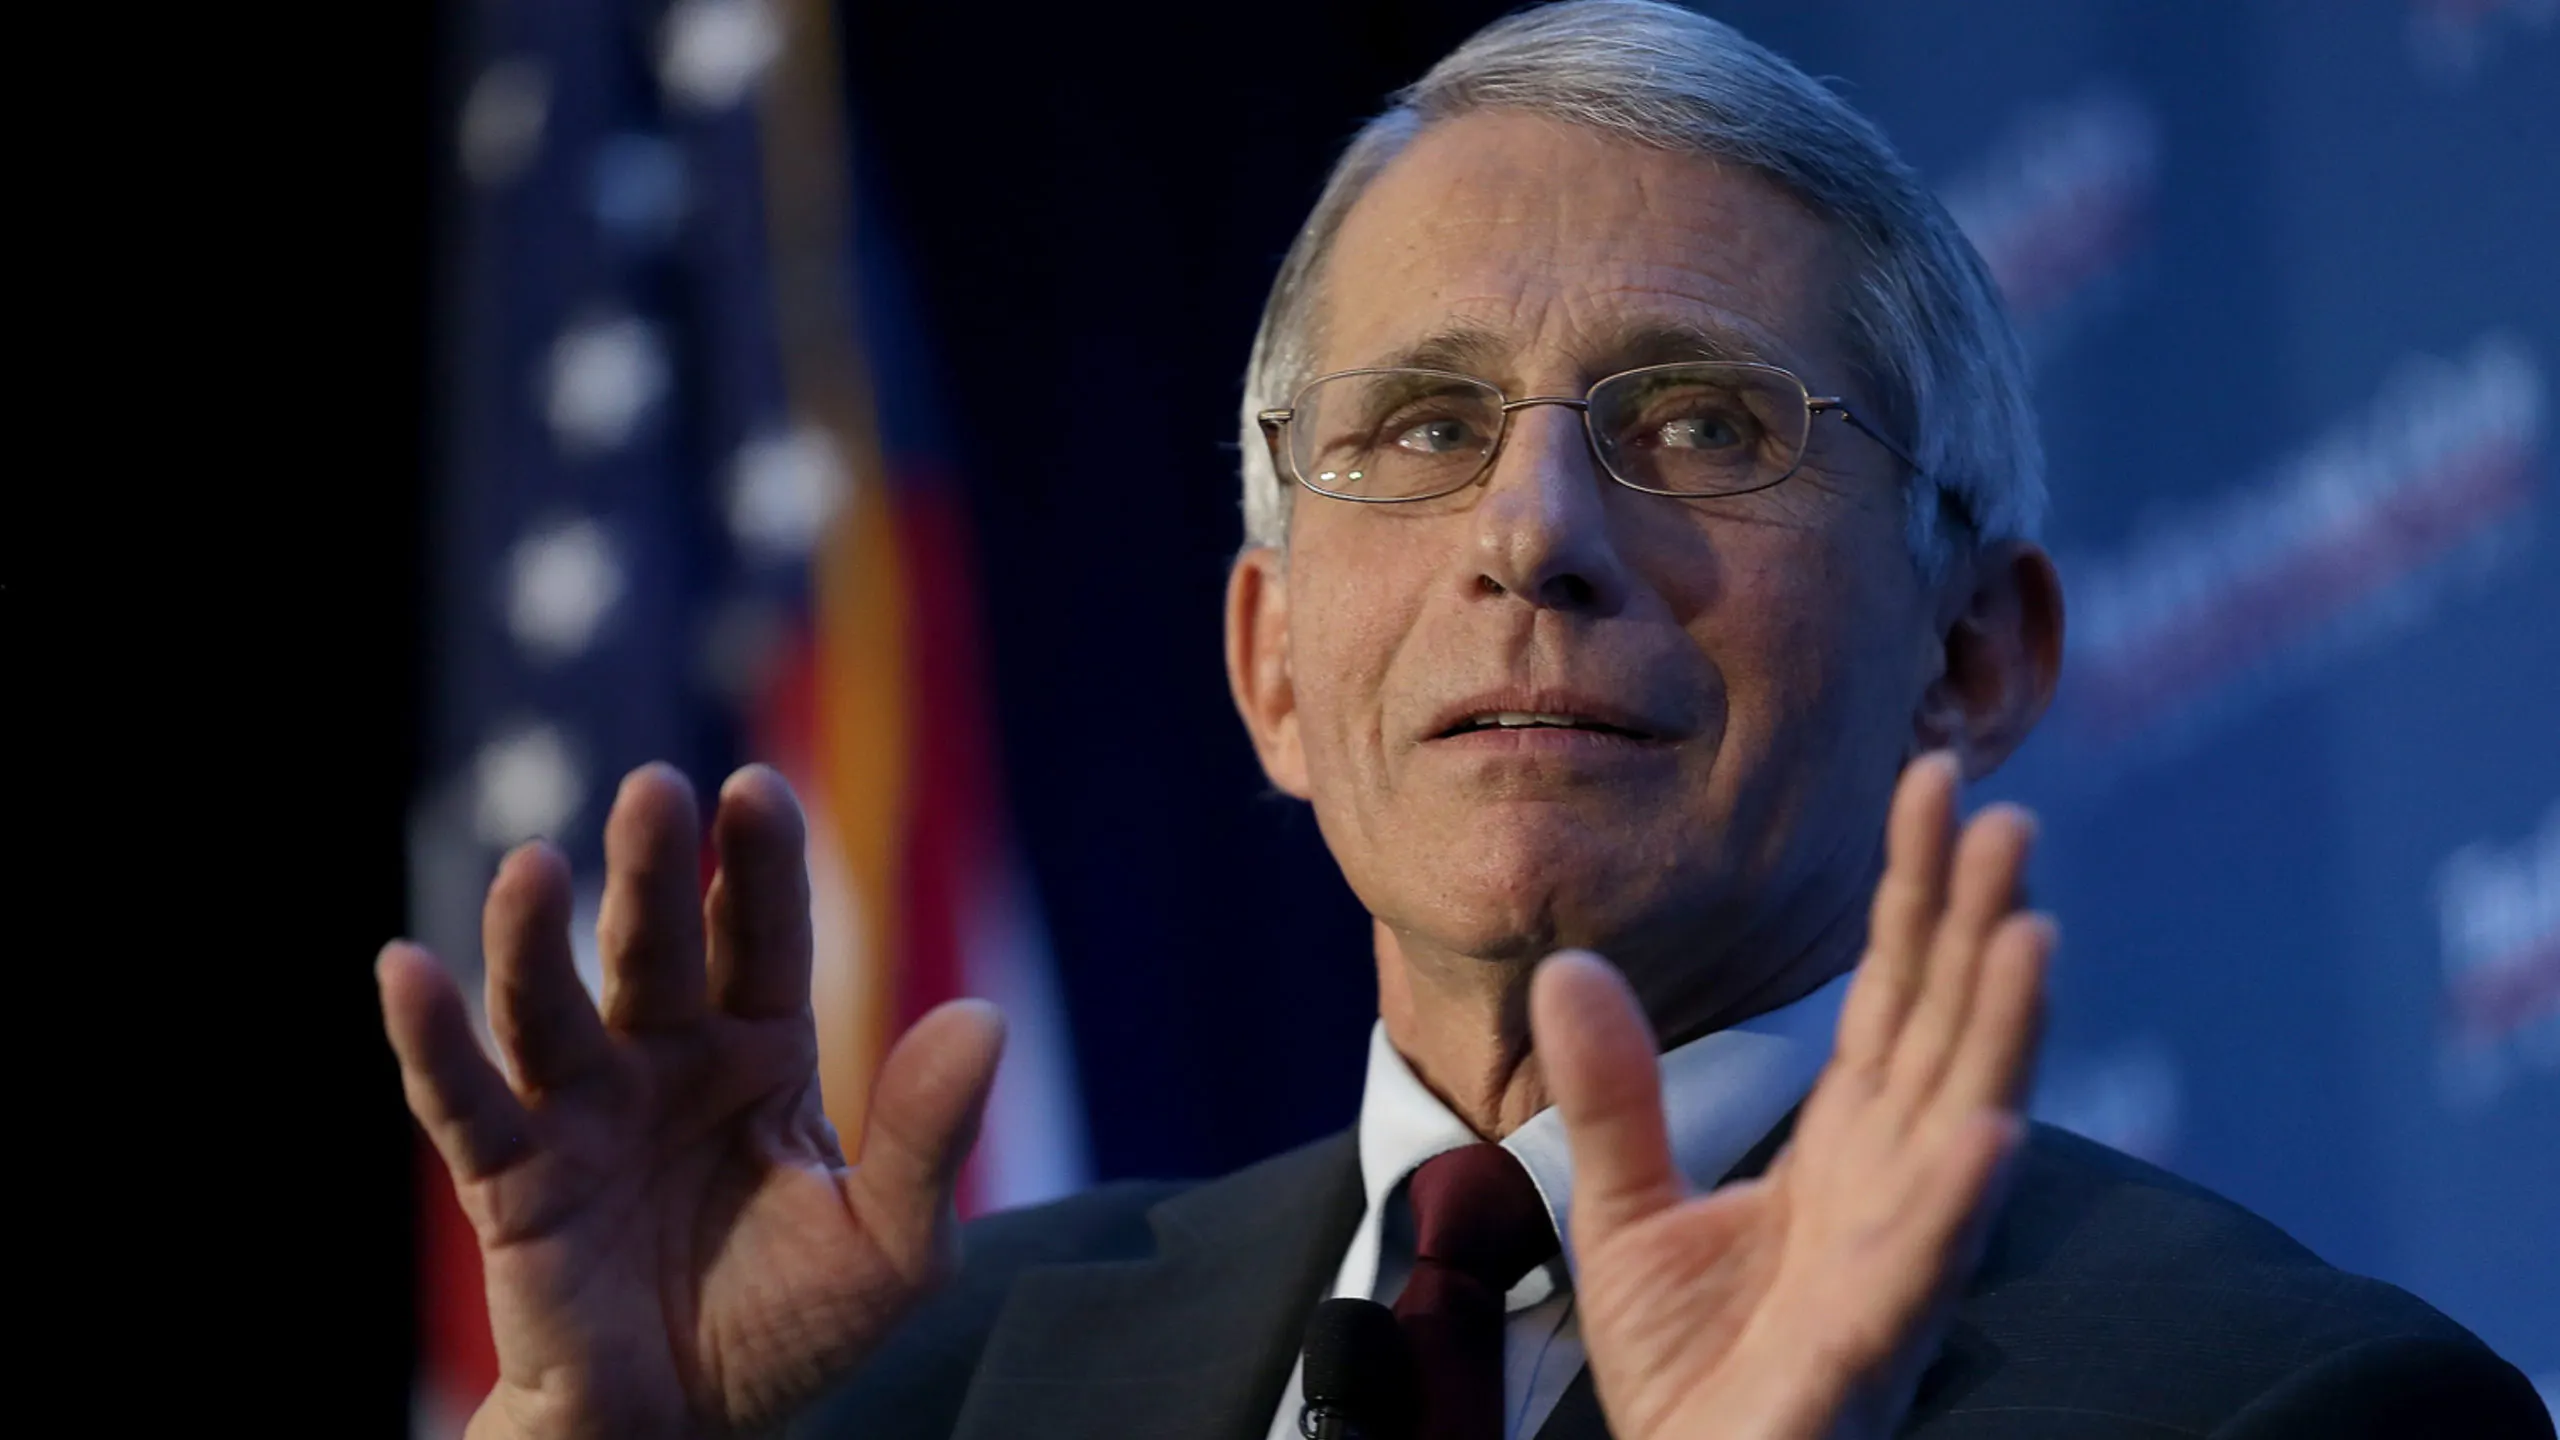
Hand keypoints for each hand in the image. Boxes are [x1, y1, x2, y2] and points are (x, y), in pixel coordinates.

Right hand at [379, 764, 1003, 1439]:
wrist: (691, 1431)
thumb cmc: (793, 1325)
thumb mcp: (890, 1243)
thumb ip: (927, 1135)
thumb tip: (986, 1018)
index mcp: (763, 1051)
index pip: (765, 938)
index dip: (759, 866)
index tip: (756, 788)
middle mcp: (668, 1058)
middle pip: (659, 947)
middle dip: (653, 871)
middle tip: (654, 788)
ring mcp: (585, 1111)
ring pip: (553, 1007)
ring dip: (535, 938)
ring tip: (532, 868)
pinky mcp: (514, 1180)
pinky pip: (468, 1103)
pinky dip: (432, 1041)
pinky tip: (405, 969)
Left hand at [1532, 751, 2049, 1439]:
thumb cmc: (1689, 1373)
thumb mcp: (1627, 1209)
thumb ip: (1615, 1091)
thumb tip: (1569, 965)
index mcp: (1845, 1153)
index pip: (1891, 997)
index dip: (1916, 894)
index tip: (1930, 779)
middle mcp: (1893, 1192)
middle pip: (1943, 1035)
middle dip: (1977, 928)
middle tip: (2006, 814)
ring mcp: (1893, 1267)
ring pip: (1960, 1128)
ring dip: (2002, 1032)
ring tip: (2032, 931)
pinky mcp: (1865, 1348)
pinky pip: (1919, 1268)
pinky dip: (1955, 1199)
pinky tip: (1986, 1127)